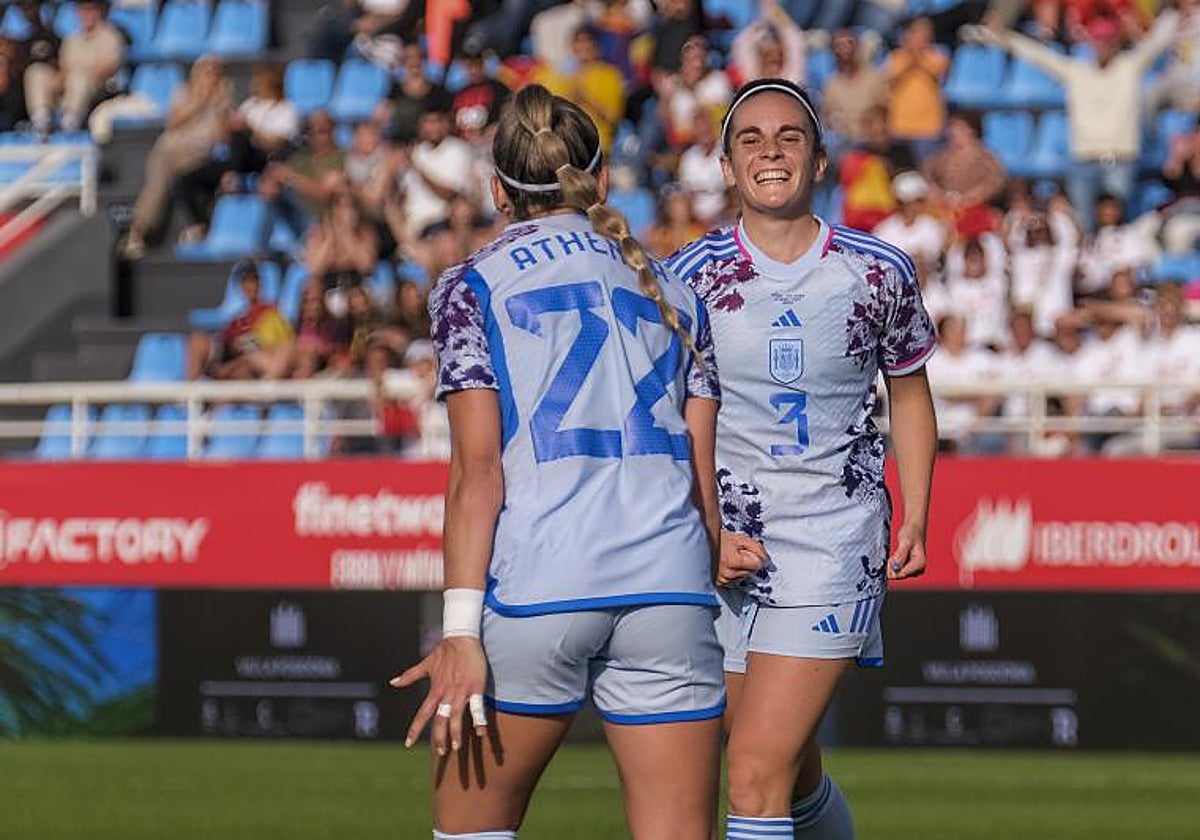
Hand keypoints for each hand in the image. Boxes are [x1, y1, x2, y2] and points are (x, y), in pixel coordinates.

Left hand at [390, 636, 487, 755]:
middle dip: (439, 737)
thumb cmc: (445, 650)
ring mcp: (460, 691)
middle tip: (440, 753)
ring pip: (455, 716)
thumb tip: (392, 682)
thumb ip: (410, 675)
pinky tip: (481, 733)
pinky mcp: (475, 687)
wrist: (461, 637)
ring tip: (455, 748)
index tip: (408, 744)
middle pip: (439, 720)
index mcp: (435, 690)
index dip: (415, 729)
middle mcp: (446, 693)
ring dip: (454, 733)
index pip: (422, 713)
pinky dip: (478, 721)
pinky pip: (476, 707)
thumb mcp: (426, 664)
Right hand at [716, 530, 767, 586]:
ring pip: (744, 577)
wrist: (701, 543)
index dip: (756, 556)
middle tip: (737, 553)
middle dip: (749, 562)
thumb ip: (756, 548)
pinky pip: (735, 580)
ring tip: (731, 558)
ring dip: (741, 568)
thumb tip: (767, 559)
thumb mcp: (740, 538)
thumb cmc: (719, 539)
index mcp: (732, 561)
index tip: (749, 551)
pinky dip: (734, 573)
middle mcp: (727, 574)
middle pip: (751, 572)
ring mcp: (722, 580)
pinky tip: (727, 565)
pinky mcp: (719, 584)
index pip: (757, 565)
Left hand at [888, 522, 927, 579]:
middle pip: (899, 574)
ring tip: (895, 554)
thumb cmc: (911, 532)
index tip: (888, 560)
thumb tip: (895, 567)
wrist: (914, 527)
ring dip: (892, 565)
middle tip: (892, 555)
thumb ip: (900, 555)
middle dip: (892, 566)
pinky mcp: (910, 567)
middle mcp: (919, 568)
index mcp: (920, 563)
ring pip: (897, 572)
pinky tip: (895, 556)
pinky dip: (893, 564)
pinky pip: (898, 569)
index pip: (902, 574)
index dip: (891, 569)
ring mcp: (914, 569)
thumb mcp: (905, 542)